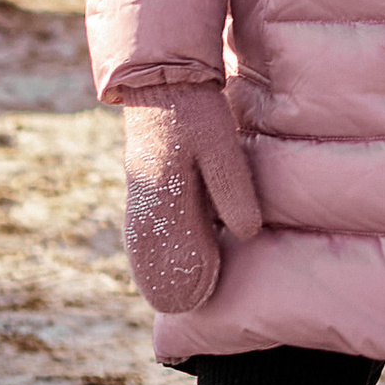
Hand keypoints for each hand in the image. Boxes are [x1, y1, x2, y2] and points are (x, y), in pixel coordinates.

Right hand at [119, 85, 262, 312]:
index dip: (186, 279)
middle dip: (170, 280)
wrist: (163, 80)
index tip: (199, 299)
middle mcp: (144, 201)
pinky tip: (169, 260)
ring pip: (147, 245)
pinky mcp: (142, 186)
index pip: (170, 254)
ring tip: (178, 293)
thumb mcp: (220, 147)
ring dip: (161, 266)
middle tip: (190, 305)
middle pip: (152, 256)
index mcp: (162, 196)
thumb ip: (232, 189)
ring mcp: (139, 195)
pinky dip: (155, 249)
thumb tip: (245, 234)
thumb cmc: (196, 112)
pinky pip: (147, 229)